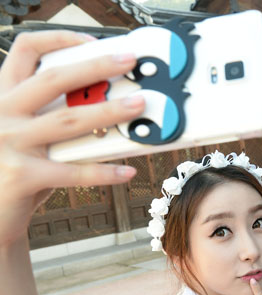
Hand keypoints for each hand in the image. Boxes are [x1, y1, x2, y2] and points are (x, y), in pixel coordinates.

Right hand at [0, 31, 144, 245]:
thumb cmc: (14, 170)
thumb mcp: (27, 135)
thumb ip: (52, 118)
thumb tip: (106, 106)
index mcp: (3, 97)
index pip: (24, 51)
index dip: (58, 39)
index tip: (92, 42)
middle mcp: (2, 114)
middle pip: (54, 79)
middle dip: (95, 66)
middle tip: (129, 61)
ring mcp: (9, 143)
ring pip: (68, 120)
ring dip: (108, 111)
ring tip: (137, 107)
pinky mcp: (22, 175)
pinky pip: (73, 172)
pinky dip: (104, 172)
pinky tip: (127, 172)